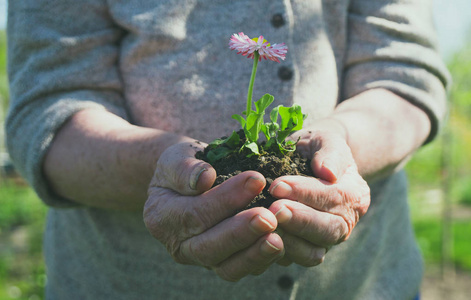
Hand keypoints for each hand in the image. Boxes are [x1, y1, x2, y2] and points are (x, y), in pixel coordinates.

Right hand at [144, 141, 284, 280]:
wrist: (187, 181)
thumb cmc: (182, 166)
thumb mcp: (176, 158)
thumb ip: (184, 168)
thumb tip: (204, 177)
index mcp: (162, 217)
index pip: (194, 213)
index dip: (226, 199)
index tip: (256, 179)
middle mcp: (178, 245)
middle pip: (209, 247)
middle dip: (241, 233)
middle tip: (270, 217)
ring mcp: (200, 258)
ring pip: (226, 267)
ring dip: (254, 254)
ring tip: (279, 238)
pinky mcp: (222, 263)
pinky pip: (241, 268)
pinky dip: (262, 260)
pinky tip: (283, 244)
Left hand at [267, 129, 370, 266]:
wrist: (306, 160)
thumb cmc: (315, 147)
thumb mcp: (325, 139)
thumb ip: (330, 152)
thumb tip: (328, 172)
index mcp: (354, 194)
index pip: (334, 197)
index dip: (306, 193)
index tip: (278, 185)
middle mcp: (344, 222)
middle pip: (328, 230)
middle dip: (299, 220)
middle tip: (273, 209)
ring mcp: (324, 240)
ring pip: (313, 252)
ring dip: (289, 241)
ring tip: (264, 225)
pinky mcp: (303, 250)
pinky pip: (293, 260)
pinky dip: (276, 253)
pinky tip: (257, 240)